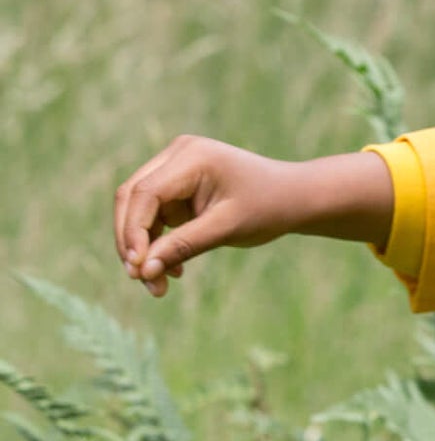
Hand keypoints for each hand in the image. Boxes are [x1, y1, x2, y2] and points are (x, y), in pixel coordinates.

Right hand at [112, 138, 394, 298]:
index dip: (134, 232)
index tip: (138, 268)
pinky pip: (156, 214)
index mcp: (191, 157)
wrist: (295, 198)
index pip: (145, 193)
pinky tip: (174, 270)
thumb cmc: (269, 208)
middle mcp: (177, 155)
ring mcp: (175, 168)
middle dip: (133, 241)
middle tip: (140, 280)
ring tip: (158, 286)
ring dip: (143, 246)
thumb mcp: (227, 229)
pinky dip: (159, 242)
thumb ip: (184, 246)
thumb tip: (144, 271)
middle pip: (133, 197)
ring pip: (140, 208)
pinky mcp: (178, 185)